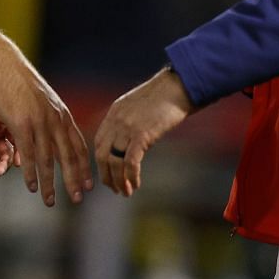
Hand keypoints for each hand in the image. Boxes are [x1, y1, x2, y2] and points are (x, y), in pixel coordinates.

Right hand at [0, 48, 91, 206]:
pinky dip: (31, 173)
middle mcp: (55, 120)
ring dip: (50, 183)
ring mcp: (39, 122)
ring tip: (50, 201)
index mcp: (62, 114)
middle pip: (69, 156)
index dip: (84, 167)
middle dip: (74, 180)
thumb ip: (49, 115)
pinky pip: (28, 155)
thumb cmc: (18, 80)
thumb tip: (53, 127)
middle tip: (77, 199)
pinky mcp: (21, 124)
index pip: (78, 146)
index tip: (88, 184)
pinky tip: (32, 187)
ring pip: (49, 160)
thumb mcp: (41, 98)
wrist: (2, 63)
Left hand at [94, 68, 195, 195]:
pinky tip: (135, 185)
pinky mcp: (141, 135)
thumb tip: (131, 140)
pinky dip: (131, 176)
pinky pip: (130, 162)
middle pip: (101, 154)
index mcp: (114, 112)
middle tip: (114, 188)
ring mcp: (127, 128)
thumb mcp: (139, 105)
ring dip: (118, 180)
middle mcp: (116, 120)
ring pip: (113, 161)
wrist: (179, 86)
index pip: (98, 142)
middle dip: (106, 175)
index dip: (101, 161)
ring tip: (125, 192)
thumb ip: (130, 120)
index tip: (107, 173)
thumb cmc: (166, 95)